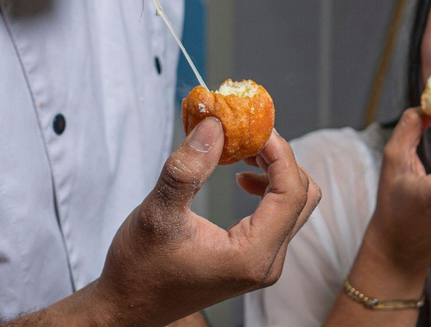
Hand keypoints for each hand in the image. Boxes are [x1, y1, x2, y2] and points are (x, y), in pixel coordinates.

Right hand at [92, 118, 320, 326]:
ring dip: (274, 170)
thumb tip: (215, 127)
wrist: (129, 305)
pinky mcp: (255, 257)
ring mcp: (264, 262)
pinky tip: (241, 176)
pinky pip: (279, 214)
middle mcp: (268, 262)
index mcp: (252, 255)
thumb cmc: (139, 268)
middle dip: (277, 157)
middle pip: (301, 195)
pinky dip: (267, 186)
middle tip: (245, 134)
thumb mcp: (156, 213)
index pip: (291, 192)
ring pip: (294, 203)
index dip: (278, 151)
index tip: (251, 126)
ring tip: (242, 151)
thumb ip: (187, 169)